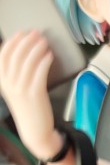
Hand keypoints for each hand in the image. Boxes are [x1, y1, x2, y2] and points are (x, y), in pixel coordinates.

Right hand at [0, 30, 57, 158]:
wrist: (35, 130)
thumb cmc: (28, 107)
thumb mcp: (15, 89)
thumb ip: (15, 73)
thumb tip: (24, 52)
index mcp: (2, 81)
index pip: (3, 55)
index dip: (13, 41)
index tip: (21, 33)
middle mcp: (9, 83)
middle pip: (16, 55)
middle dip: (27, 41)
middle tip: (37, 33)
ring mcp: (21, 88)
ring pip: (28, 61)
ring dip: (37, 48)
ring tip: (45, 42)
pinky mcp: (35, 93)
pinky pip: (39, 72)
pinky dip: (44, 60)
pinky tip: (49, 55)